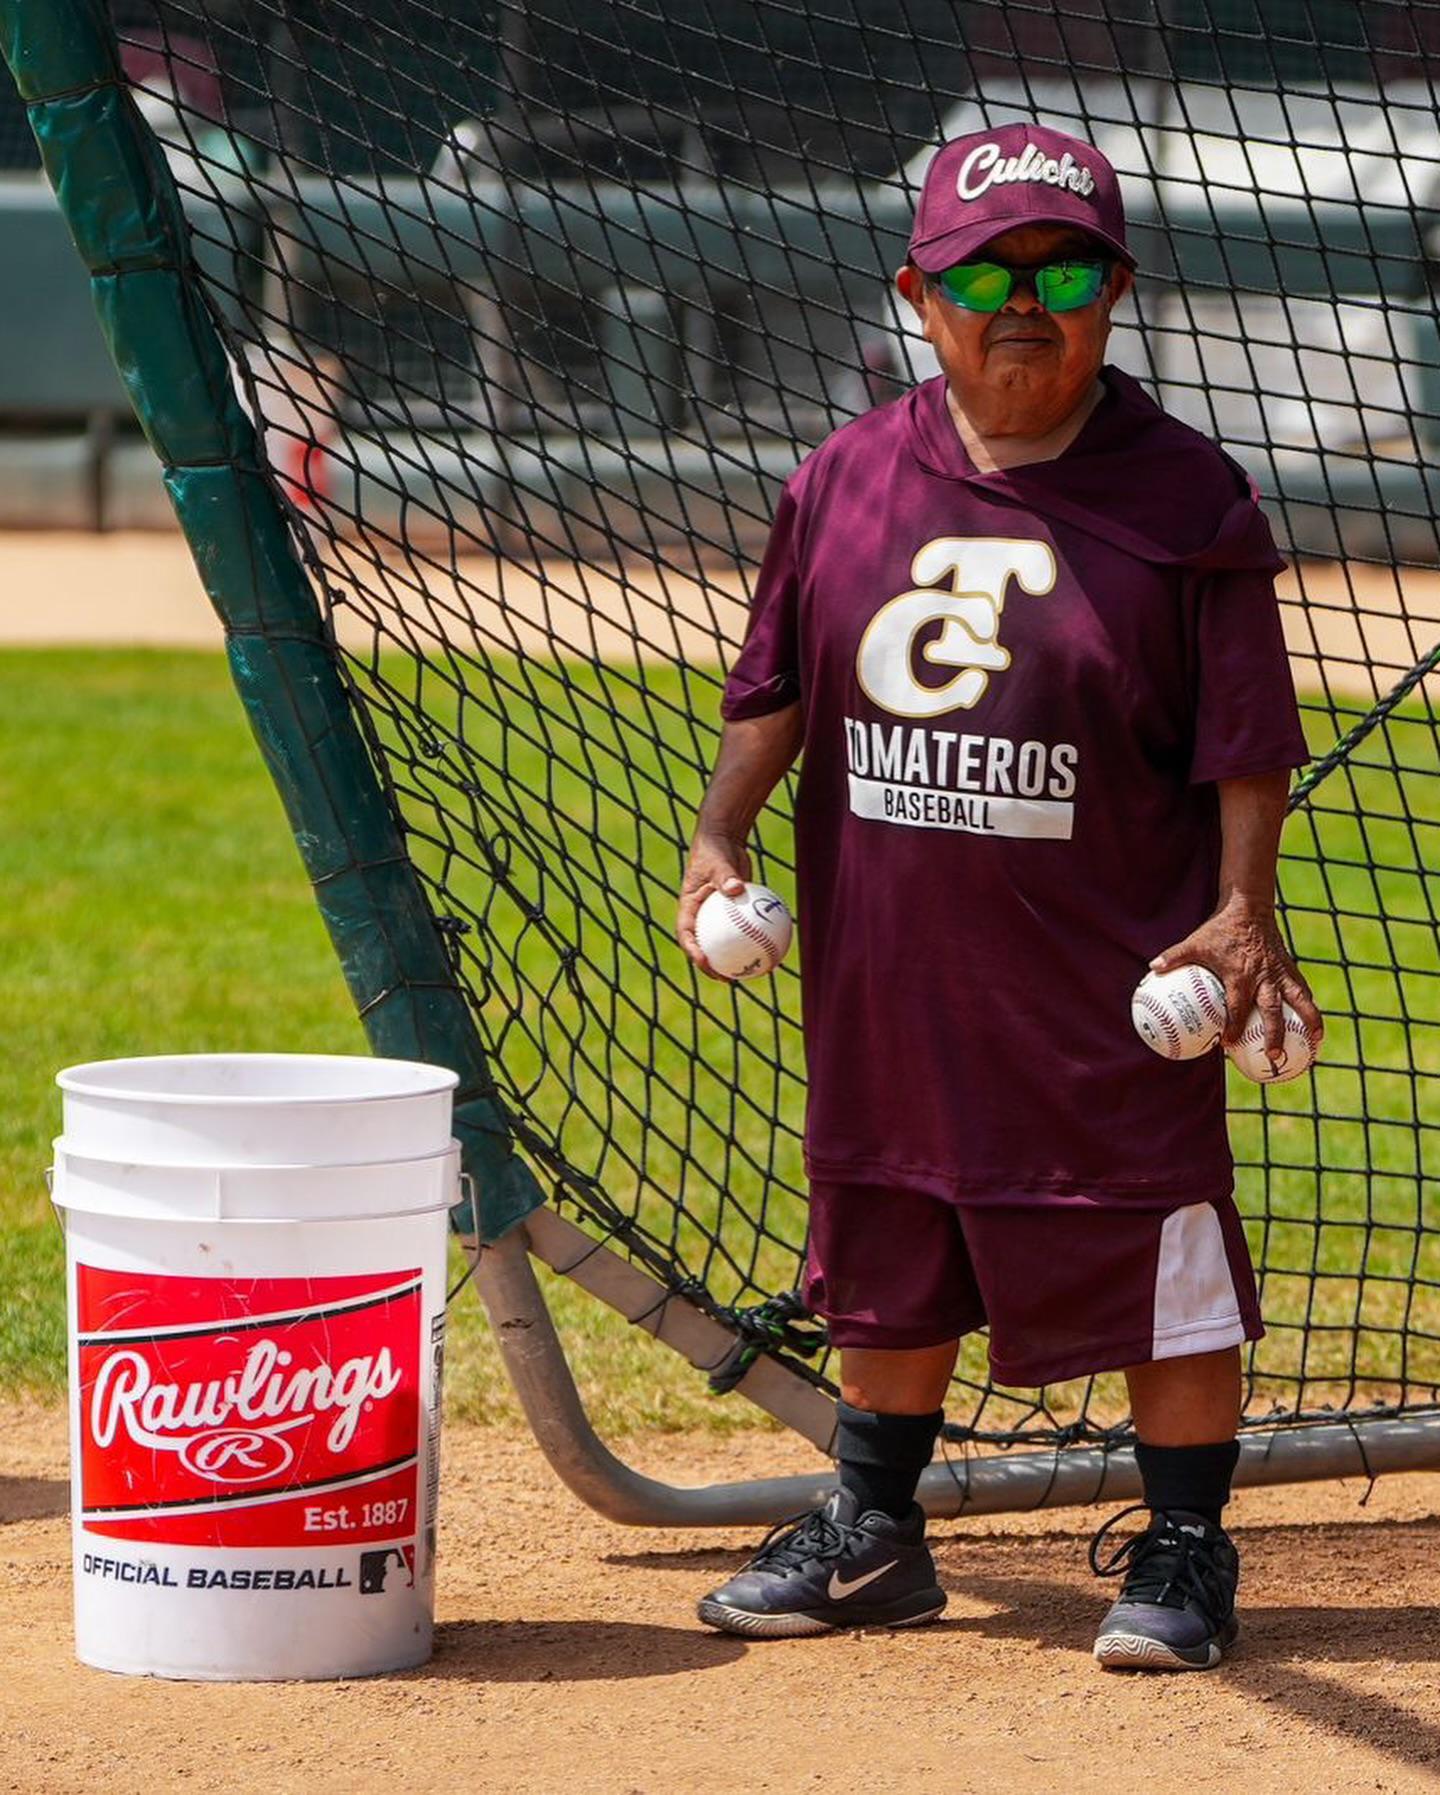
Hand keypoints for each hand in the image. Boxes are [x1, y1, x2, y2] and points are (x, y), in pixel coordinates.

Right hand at [677, 833, 750, 977]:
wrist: (724, 842)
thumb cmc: (715, 850)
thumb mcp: (717, 862)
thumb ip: (725, 875)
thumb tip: (736, 889)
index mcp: (689, 908)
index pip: (686, 935)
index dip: (693, 952)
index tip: (704, 961)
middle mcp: (702, 917)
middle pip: (705, 947)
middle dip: (713, 968)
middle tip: (728, 978)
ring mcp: (718, 917)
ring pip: (726, 944)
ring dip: (737, 960)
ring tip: (753, 973)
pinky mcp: (734, 914)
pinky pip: (744, 931)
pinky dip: (756, 941)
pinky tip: (774, 950)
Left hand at [1150, 897, 1323, 1071]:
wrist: (1249, 908)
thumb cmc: (1219, 929)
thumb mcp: (1195, 942)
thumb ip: (1174, 956)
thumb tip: (1152, 967)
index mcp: (1240, 976)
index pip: (1237, 1007)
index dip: (1234, 1026)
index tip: (1229, 1045)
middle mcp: (1263, 977)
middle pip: (1271, 1011)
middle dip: (1274, 1035)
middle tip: (1273, 1057)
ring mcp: (1279, 973)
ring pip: (1298, 1001)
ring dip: (1308, 1021)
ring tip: (1315, 1043)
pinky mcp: (1289, 967)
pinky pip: (1302, 989)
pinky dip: (1310, 1006)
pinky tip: (1315, 1025)